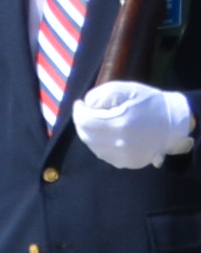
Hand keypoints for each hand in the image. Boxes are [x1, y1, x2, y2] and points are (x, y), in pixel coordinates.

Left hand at [74, 80, 193, 169]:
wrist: (174, 123)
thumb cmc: (149, 103)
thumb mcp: (125, 89)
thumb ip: (101, 95)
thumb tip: (85, 105)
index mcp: (119, 123)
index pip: (84, 121)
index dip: (78, 111)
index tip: (80, 104)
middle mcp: (120, 143)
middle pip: (86, 135)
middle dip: (82, 122)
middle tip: (86, 113)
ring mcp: (124, 156)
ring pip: (93, 146)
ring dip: (90, 134)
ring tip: (97, 122)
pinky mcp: (128, 163)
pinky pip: (104, 155)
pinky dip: (100, 144)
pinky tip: (107, 135)